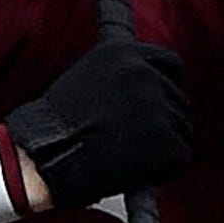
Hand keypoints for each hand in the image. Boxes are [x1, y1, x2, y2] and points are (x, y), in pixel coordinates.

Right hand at [4, 38, 190, 211]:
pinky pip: (180, 158)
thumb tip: (155, 80)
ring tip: (123, 154)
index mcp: (123, 51)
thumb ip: (122, 75)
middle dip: (162, 122)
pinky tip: (132, 171)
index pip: (171, 64)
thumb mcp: (88, 78)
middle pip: (179, 100)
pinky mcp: (163, 139)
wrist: (42, 158)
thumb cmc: (58, 126)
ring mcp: (155, 105)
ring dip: (161, 146)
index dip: (166, 88)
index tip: (157, 106)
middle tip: (129, 140)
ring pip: (181, 129)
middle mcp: (142, 72)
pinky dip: (163, 171)